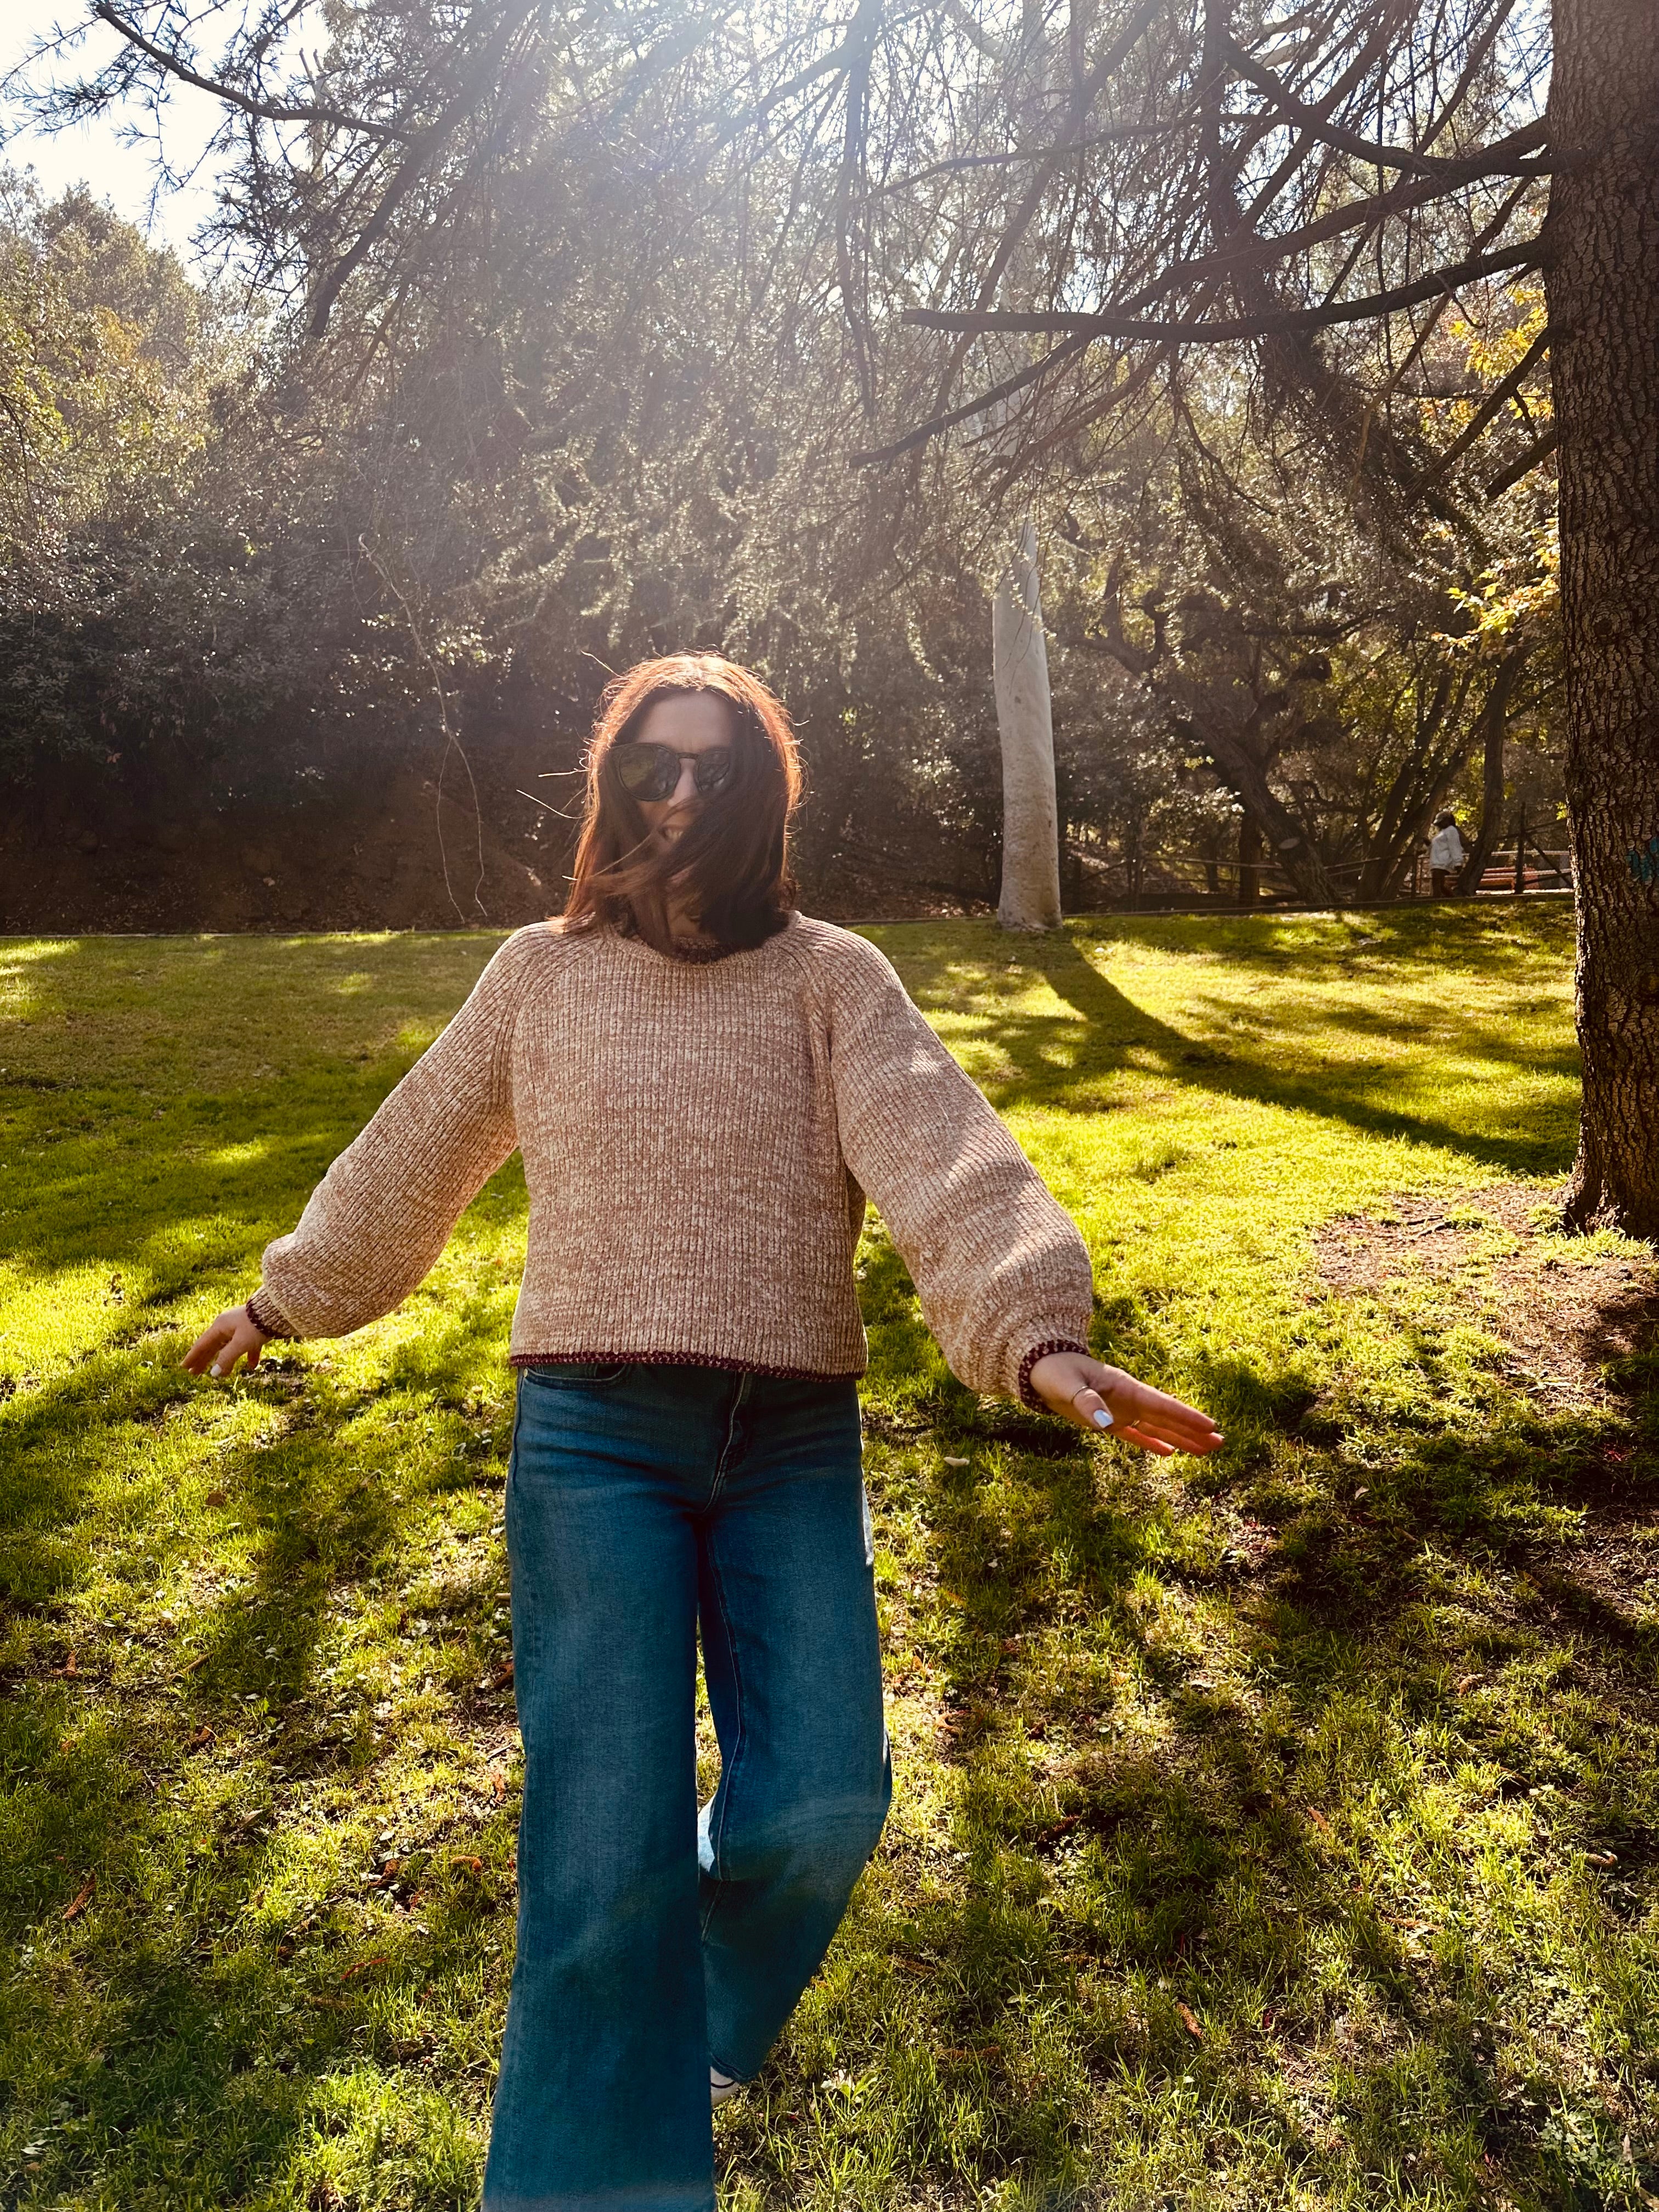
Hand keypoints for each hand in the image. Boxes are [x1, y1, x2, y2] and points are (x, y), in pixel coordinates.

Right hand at [183, 1305, 268, 1379]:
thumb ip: (227, 1358)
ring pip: (228, 1347)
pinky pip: (248, 1346)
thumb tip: (214, 1373)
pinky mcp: (255, 1331)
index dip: (193, 1357)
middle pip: (213, 1346)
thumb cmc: (257, 1324)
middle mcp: (228, 1326)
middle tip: (193, 1373)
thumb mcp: (240, 1343)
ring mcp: (241, 1328)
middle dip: (204, 1360)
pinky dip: (248, 1356)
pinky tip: (252, 1366)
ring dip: (223, 1360)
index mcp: (220, 1326)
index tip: (184, 1367)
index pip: (202, 1344)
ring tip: (217, 1373)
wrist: (278, 1309)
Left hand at [1027, 1350, 1222, 1456]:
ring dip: (1181, 1439)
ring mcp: (1121, 1409)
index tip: (1211, 1426)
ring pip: (1157, 1428)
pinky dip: (1153, 1444)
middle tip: (1220, 1443)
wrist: (1040, 1368)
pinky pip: (1136, 1434)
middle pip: (1168, 1418)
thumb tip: (1108, 1425)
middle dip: (1193, 1431)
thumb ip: (1088, 1403)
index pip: (1163, 1405)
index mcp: (1126, 1388)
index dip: (1187, 1417)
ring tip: (1206, 1450)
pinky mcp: (1108, 1420)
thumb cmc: (1055, 1372)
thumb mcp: (1069, 1386)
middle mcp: (1129, 1399)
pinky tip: (1170, 1453)